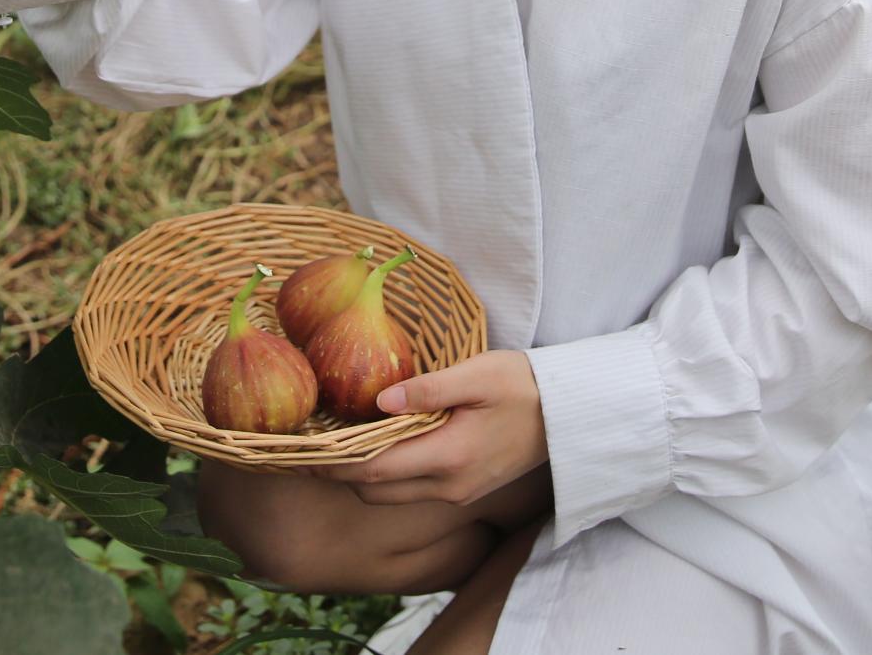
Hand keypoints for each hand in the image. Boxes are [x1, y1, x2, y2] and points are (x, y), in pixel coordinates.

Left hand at [306, 350, 548, 506]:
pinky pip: (414, 491)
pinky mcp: (467, 490)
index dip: (333, 465)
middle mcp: (450, 486)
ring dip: (365, 476)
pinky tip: (384, 445)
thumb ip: (428, 390)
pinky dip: (390, 475)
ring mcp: (459, 493)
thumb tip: (380, 401)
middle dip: (341, 474)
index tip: (301, 452)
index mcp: (449, 457)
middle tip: (313, 445)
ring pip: (393, 496)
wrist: (570, 414)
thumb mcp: (478, 375)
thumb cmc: (525, 385)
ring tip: (343, 442)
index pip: (374, 472)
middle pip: (376, 492)